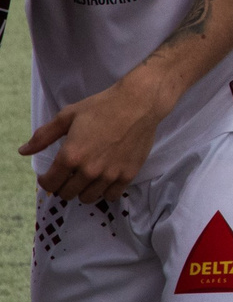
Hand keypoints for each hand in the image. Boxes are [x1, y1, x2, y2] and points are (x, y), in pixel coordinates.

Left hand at [22, 68, 177, 202]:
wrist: (139, 103)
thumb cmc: (102, 107)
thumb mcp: (67, 116)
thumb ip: (44, 136)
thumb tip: (24, 151)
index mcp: (71, 156)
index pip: (50, 184)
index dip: (46, 181)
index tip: (50, 175)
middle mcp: (89, 170)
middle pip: (67, 194)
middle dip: (64, 186)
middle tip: (69, 175)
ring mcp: (109, 174)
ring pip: (88, 198)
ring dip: (83, 190)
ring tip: (86, 178)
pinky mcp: (127, 175)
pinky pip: (111, 195)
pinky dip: (105, 191)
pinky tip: (104, 180)